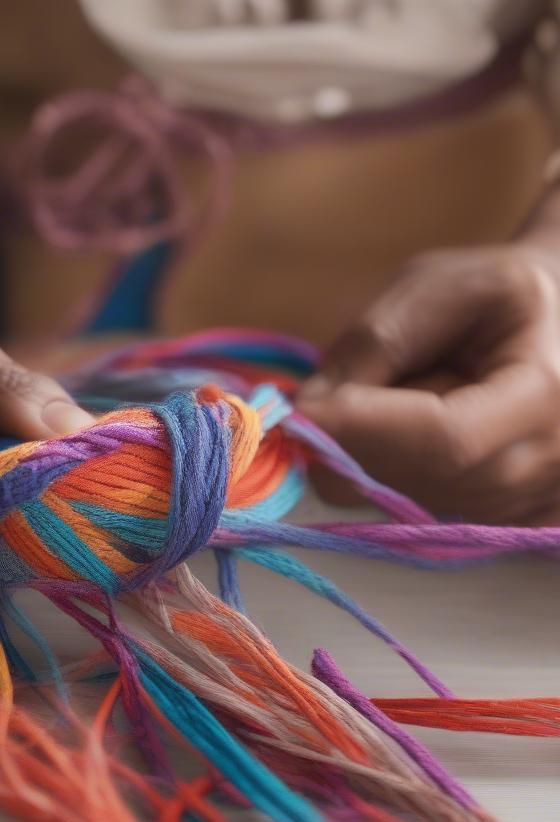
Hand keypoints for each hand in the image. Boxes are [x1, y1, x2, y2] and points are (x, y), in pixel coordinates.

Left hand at [296, 244, 559, 522]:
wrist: (551, 324)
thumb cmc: (493, 296)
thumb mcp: (438, 285)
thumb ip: (373, 343)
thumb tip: (307, 414)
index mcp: (547, 393)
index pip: (444, 440)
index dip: (360, 431)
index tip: (299, 412)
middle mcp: (549, 465)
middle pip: (419, 480)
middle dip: (351, 444)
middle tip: (333, 397)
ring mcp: (529, 504)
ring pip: (405, 503)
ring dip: (368, 457)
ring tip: (399, 402)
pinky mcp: (503, 524)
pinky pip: (413, 514)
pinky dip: (386, 476)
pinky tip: (407, 437)